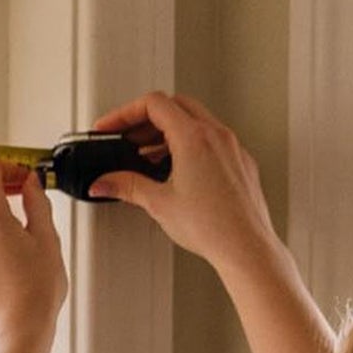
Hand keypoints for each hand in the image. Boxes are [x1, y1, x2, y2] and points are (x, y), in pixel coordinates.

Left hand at [0, 157, 67, 352]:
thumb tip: (31, 183)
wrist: (14, 334)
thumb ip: (36, 202)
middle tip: (28, 218)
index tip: (20, 178)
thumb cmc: (33, 292)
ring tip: (19, 254)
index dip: (6, 168)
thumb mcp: (46, 237)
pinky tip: (4, 270)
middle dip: (3, 202)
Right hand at [84, 90, 279, 275]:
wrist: (245, 247)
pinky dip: (190, 143)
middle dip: (146, 118)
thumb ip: (127, 186)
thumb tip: (106, 182)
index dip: (125, 113)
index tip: (112, 127)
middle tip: (129, 138)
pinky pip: (213, 138)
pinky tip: (178, 168)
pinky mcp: (240, 161)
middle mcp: (217, 135)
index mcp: (194, 138)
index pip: (153, 104)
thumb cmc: (213, 227)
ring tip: (149, 156)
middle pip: (175, 105)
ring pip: (196, 120)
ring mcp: (232, 147)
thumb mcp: (159, 203)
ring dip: (168, 131)